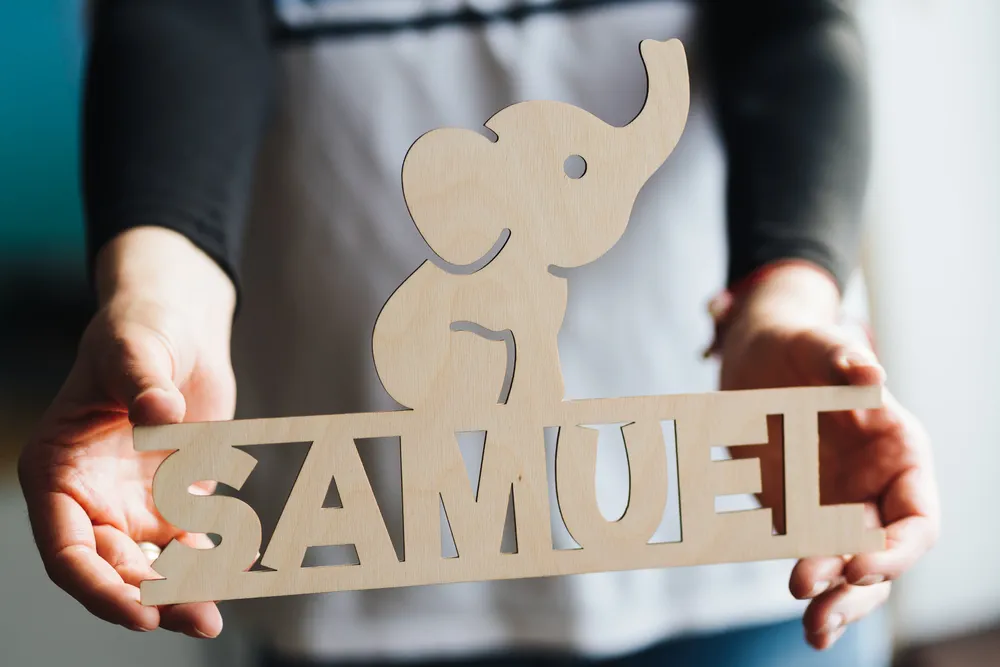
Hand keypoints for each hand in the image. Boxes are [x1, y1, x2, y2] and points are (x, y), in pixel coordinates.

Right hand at [18, 227, 236, 637]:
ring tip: (214, 614)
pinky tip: (242, 570)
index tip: (137, 611)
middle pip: (112, 569)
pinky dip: (211, 561)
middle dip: (149, 599)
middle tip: (196, 616)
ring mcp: (133, 503)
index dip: (99, 586)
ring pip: (151, 567)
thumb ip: (144, 383)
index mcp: (57, 472)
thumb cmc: (139, 333)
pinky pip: (190, 543)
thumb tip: (158, 414)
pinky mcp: (175, 499)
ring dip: (182, 592)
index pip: (67, 550)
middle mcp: (91, 498)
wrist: (179, 328)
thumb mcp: (134, 350)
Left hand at [717, 263, 939, 650]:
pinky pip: (812, 560)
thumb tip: (870, 374)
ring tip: (814, 630)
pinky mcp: (800, 516)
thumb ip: (841, 361)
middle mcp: (877, 487)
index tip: (861, 563)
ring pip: (853, 570)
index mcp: (901, 451)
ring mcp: (839, 506)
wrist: (756, 356)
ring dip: (838, 602)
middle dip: (860, 588)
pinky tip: (808, 620)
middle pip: (886, 557)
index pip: (917, 517)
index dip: (897, 547)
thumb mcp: (816, 344)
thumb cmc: (797, 346)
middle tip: (820, 605)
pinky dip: (813, 590)